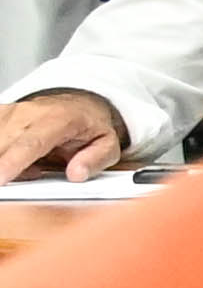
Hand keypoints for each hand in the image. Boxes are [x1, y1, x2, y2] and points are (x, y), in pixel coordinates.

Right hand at [0, 90, 130, 180]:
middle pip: (5, 143)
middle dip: (1, 164)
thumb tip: (77, 174)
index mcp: (59, 119)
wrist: (80, 105)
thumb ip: (95, 160)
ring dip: (2, 159)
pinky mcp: (2, 115)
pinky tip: (11, 160)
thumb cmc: (91, 127)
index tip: (0, 178)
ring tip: (26, 169)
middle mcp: (31, 113)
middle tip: (10, 182)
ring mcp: (13, 113)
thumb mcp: (107, 144)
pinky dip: (1, 152)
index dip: (13, 162)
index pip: (31, 143)